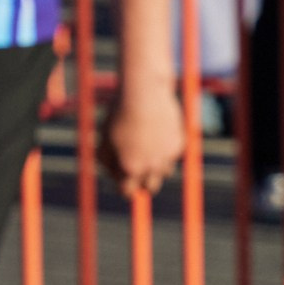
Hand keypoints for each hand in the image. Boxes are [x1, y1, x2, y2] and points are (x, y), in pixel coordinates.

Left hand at [105, 81, 184, 197]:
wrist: (144, 92)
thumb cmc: (119, 115)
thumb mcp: (104, 139)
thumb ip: (106, 162)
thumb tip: (113, 176)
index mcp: (130, 168)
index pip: (127, 192)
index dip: (123, 187)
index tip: (122, 179)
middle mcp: (151, 167)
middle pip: (149, 188)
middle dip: (141, 182)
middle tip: (136, 168)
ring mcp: (168, 157)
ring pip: (163, 173)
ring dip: (156, 166)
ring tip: (146, 146)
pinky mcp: (179, 145)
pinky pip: (172, 156)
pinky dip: (166, 150)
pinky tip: (157, 134)